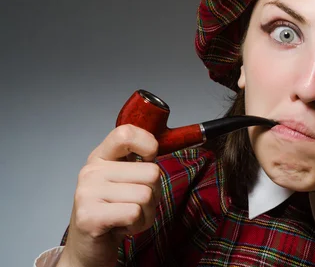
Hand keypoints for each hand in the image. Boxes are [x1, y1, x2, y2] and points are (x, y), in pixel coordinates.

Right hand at [57, 124, 160, 266]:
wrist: (89, 250)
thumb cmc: (114, 213)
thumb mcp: (124, 182)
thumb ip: (138, 163)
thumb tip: (157, 148)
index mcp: (100, 158)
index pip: (125, 133)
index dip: (148, 143)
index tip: (150, 158)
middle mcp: (91, 171)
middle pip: (151, 172)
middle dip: (154, 194)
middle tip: (135, 205)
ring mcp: (87, 192)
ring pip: (146, 194)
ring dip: (146, 213)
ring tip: (128, 217)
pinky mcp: (89, 216)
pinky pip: (135, 213)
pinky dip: (138, 224)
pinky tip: (122, 227)